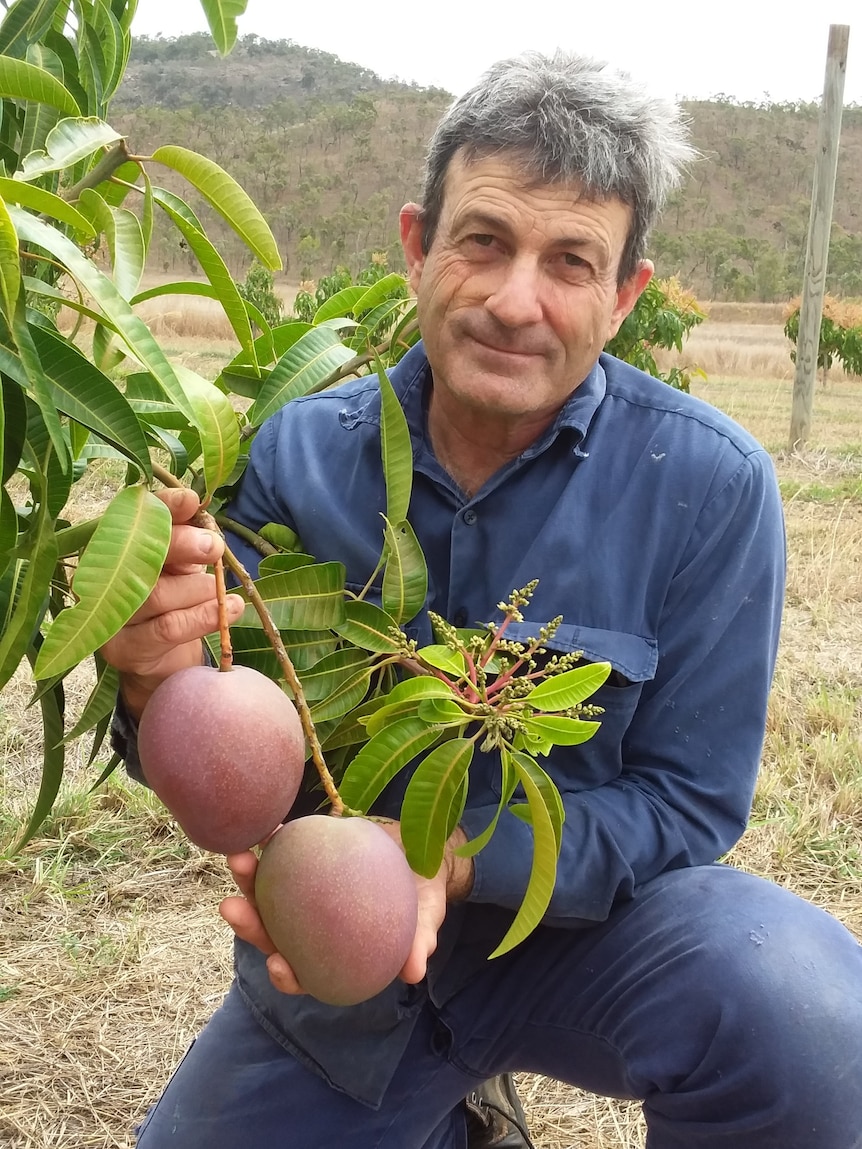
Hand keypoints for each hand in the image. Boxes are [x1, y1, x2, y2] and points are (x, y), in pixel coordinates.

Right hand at [100, 488, 244, 717]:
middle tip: (214, 547)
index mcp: (118, 545)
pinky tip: (230, 610)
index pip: (134, 518)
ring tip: (220, 591)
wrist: (164, 660)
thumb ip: (188, 535)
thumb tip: (194, 503)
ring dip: (198, 589)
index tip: (191, 501)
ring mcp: (108, 613)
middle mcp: (104, 575)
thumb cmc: (178, 598)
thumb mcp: (185, 562)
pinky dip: (203, 617)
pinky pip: (167, 628)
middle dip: (182, 545)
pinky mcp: (121, 648)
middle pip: (139, 555)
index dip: (163, 507)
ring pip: (156, 594)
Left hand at [219, 821, 473, 994]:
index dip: (286, 973)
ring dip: (247, 878)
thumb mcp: (426, 918)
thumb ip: (418, 942)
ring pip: (265, 891)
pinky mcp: (303, 859)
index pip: (303, 972)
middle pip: (271, 932)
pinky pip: (282, 850)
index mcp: (332, 951)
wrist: (421, 849)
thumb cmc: (420, 895)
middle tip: (231, 906)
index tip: (277, 963)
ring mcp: (301, 892)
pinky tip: (266, 826)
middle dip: (248, 922)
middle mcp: (308, 925)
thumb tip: (414, 973)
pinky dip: (271, 840)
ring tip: (238, 858)